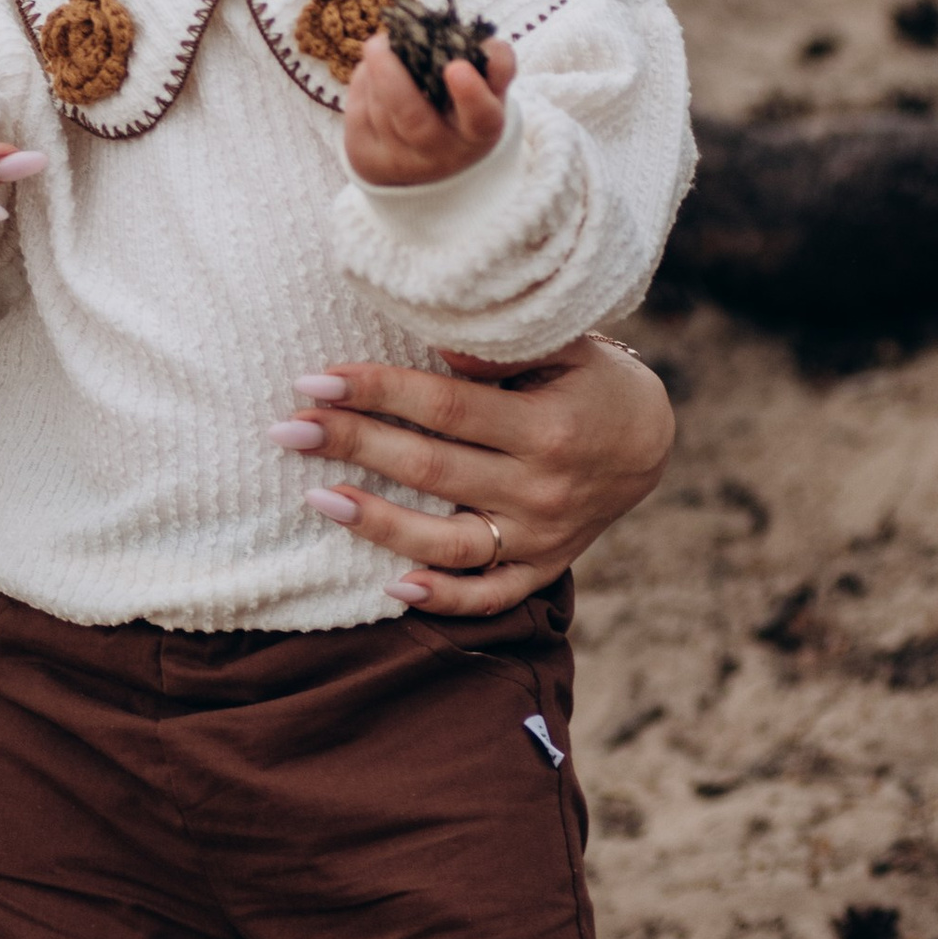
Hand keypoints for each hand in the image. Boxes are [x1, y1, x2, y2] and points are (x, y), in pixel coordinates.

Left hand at [271, 334, 674, 614]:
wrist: (650, 439)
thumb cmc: (589, 379)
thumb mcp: (565, 348)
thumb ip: (501, 349)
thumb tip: (434, 340)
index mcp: (547, 426)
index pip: (444, 407)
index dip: (376, 391)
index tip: (315, 380)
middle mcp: (542, 487)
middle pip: (431, 469)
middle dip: (354, 446)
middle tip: (288, 430)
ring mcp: (541, 536)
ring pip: (449, 542)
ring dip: (379, 524)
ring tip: (319, 499)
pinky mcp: (541, 567)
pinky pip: (489, 596)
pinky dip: (443, 597)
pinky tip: (391, 587)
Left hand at [343, 32, 515, 187]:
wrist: (429, 157)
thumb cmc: (462, 108)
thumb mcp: (487, 89)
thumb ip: (494, 63)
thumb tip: (478, 40)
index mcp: (478, 132)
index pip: (481, 118)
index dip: (471, 95)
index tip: (456, 67)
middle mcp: (442, 154)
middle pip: (413, 118)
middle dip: (392, 79)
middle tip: (378, 43)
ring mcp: (403, 161)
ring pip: (380, 109)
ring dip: (375, 72)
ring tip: (380, 50)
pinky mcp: (369, 159)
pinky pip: (358, 112)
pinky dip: (361, 84)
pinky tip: (371, 76)